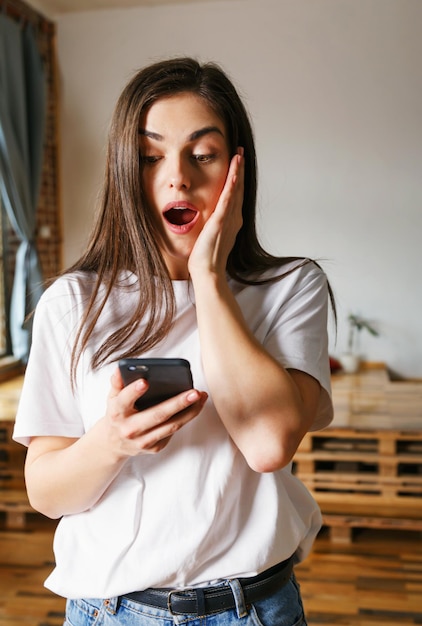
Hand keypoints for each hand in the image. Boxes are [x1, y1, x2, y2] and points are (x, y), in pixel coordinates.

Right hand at [105, 368, 206, 456]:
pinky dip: (185, 418)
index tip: (145, 382)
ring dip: (190, 412)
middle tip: (194, 392)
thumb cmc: (117, 414)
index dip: (134, 391)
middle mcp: (129, 429)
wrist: (113, 444)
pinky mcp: (154, 447)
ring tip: (201, 397)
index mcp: (117, 412)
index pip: (125, 400)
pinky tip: (195, 406)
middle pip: (157, 415)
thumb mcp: (112, 397)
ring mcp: (143, 441)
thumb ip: (117, 382)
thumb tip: (121, 368)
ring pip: (171, 426)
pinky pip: (173, 431)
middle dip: (178, 403)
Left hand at [188, 148, 243, 277]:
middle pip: (239, 189)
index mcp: (232, 221)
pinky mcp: (220, 222)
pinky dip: (232, 186)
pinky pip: (227, 200)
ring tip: (239, 155)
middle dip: (239, 169)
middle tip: (240, 152)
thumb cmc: (206, 259)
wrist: (208, 272)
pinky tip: (234, 173)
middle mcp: (234, 218)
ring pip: (235, 190)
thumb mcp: (210, 236)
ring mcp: (229, 220)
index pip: (235, 195)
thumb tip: (205, 216)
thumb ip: (211, 224)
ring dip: (237, 172)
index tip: (236, 163)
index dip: (237, 178)